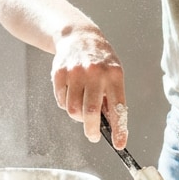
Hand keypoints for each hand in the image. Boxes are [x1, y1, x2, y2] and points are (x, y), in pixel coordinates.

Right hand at [51, 26, 126, 144]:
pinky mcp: (59, 74)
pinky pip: (61, 101)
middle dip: (92, 130)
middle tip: (93, 135)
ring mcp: (75, 73)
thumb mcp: (114, 72)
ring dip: (77, 115)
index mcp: (114, 75)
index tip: (119, 144)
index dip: (119, 129)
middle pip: (91, 112)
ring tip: (82, 106)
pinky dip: (66, 104)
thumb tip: (109, 124)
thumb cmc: (100, 59)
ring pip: (73, 109)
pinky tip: (71, 94)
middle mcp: (95, 73)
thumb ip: (112, 96)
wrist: (78, 35)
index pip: (118, 107)